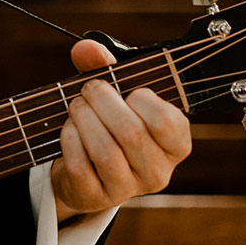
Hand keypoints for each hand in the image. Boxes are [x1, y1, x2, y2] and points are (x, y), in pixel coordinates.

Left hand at [51, 38, 192, 220]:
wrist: (86, 173)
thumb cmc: (111, 126)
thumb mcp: (118, 96)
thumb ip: (108, 67)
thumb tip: (87, 47)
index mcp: (176, 146)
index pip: (169, 123)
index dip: (144, 101)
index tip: (129, 91)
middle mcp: (158, 173)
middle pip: (131, 133)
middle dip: (103, 102)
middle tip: (89, 89)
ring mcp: (127, 189)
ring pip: (105, 150)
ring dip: (84, 119)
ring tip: (76, 106)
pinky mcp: (95, 196)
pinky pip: (80, 164)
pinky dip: (70, 139)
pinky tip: (69, 128)